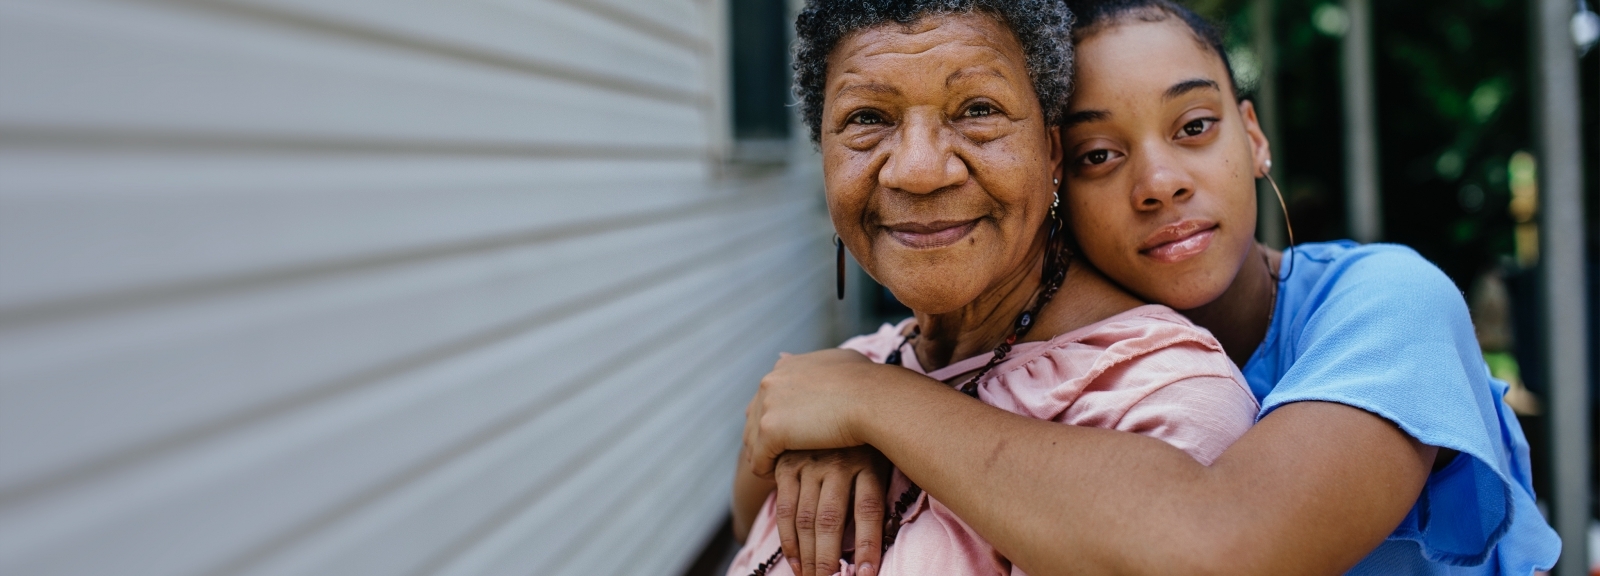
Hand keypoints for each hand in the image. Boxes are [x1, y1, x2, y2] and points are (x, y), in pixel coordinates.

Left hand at [743, 349, 883, 476]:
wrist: (873, 399)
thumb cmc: (870, 385)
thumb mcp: (845, 363)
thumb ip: (826, 365)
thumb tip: (822, 363)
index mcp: (786, 366)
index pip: (768, 396)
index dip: (778, 418)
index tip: (790, 435)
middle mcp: (771, 381)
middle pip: (754, 418)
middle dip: (764, 439)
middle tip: (778, 458)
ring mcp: (768, 404)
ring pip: (752, 441)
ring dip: (763, 457)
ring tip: (776, 473)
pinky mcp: (770, 429)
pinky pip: (758, 459)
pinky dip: (765, 471)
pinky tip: (777, 480)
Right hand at [774, 447, 889, 575]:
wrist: (839, 405)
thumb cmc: (867, 445)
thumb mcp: (883, 459)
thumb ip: (878, 492)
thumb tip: (879, 540)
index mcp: (867, 463)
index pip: (868, 510)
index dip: (868, 545)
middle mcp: (837, 463)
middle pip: (831, 520)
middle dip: (828, 560)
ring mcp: (809, 464)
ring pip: (805, 519)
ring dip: (808, 557)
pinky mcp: (787, 466)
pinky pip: (785, 510)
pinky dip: (789, 542)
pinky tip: (796, 564)